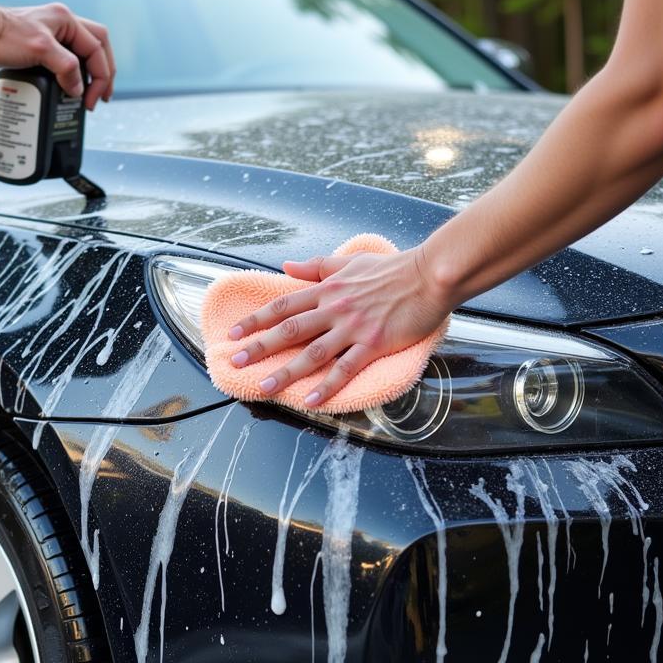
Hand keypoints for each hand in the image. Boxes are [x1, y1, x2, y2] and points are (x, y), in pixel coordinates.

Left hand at [0, 3, 115, 110]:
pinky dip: (72, 75)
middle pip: (98, 47)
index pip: (97, 49)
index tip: (91, 99)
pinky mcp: (41, 48)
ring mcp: (53, 36)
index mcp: (67, 21)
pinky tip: (69, 88)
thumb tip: (78, 88)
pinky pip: (66, 61)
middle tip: (102, 96)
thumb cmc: (3, 36)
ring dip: (90, 73)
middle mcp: (62, 26)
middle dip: (103, 73)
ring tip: (90, 94)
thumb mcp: (41, 50)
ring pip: (84, 53)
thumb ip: (66, 68)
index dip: (99, 76)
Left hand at [228, 247, 451, 407]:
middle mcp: (334, 309)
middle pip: (289, 330)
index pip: (283, 305)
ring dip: (286, 371)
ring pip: (312, 352)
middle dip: (259, 346)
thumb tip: (287, 266)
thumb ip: (317, 266)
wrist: (429, 275)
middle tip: (234, 361)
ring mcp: (353, 328)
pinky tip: (311, 401)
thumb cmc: (392, 268)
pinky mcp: (373, 344)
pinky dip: (327, 386)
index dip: (255, 320)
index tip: (233, 333)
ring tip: (263, 386)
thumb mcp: (349, 262)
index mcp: (327, 290)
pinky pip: (345, 369)